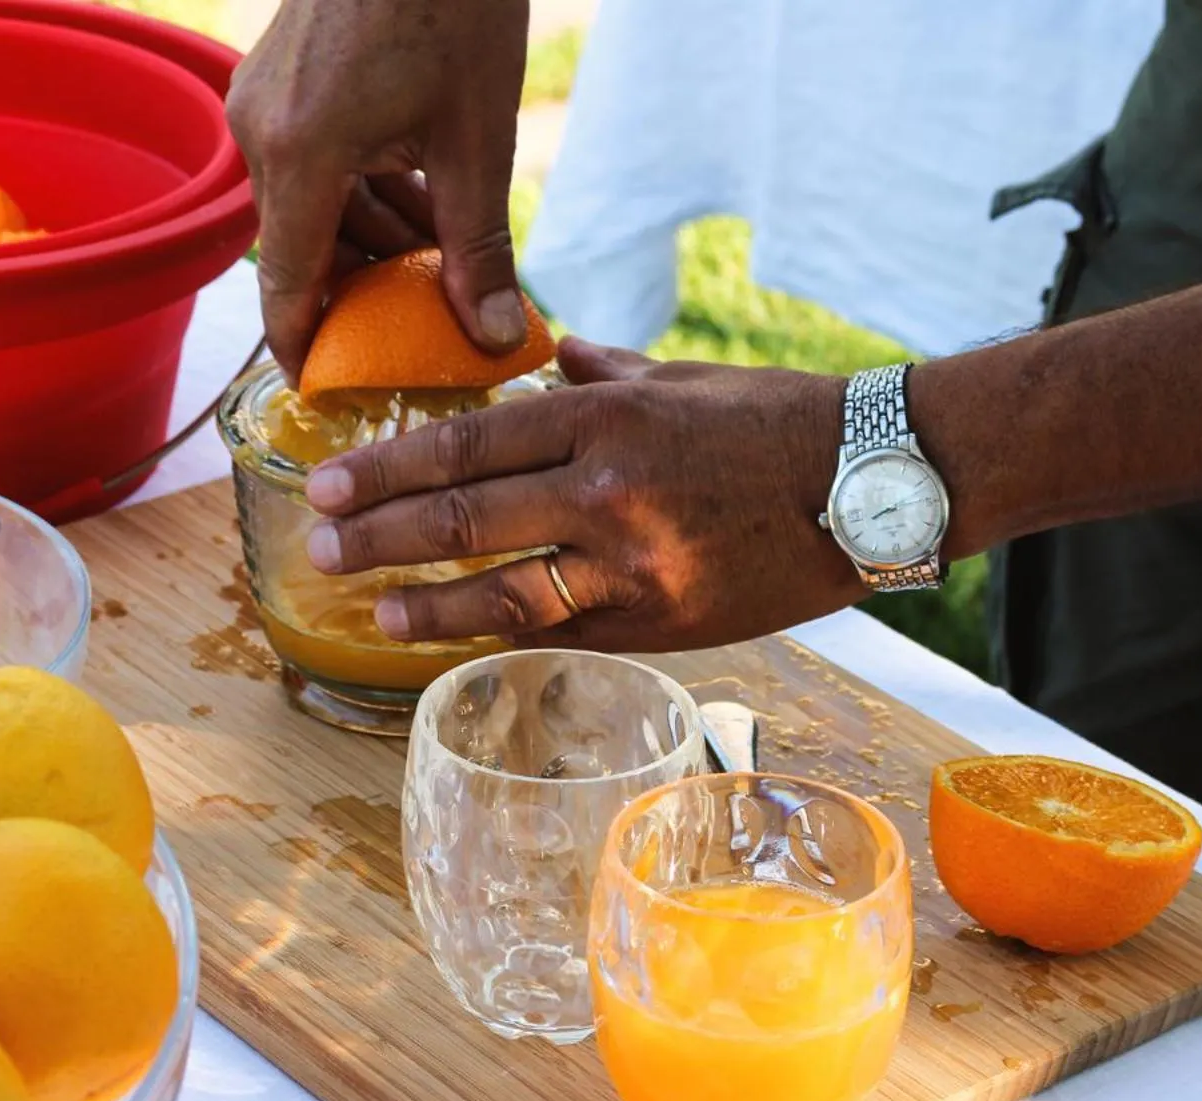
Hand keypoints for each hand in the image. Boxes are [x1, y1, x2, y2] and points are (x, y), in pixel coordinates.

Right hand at [226, 0, 529, 381]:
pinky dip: (366, 194)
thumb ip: (479, 249)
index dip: (307, 349)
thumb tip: (498, 339)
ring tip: (446, 271)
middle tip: (423, 337)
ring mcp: (265, 98)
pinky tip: (429, 208)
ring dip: (375, 244)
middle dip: (365, 296)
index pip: (287, 286)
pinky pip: (315, 163)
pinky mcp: (282, 76)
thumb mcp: (477, 140)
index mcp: (300, 155)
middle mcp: (262, 131)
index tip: (329, 394)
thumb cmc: (453, 5)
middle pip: (304, 249)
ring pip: (314, 206)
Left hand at [300, 339, 865, 651]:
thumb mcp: (685, 379)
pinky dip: (514, 637)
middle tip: (321, 551)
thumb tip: (546, 357)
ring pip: (509, 595)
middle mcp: (610, 491)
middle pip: (468, 521)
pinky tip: (468, 643)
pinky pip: (573, 632)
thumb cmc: (784, 418)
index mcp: (606, 419)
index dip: (390, 471)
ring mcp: (638, 566)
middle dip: (384, 539)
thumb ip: (605, 374)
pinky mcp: (669, 624)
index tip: (332, 485)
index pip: (468, 446)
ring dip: (431, 607)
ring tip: (375, 615)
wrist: (879, 483)